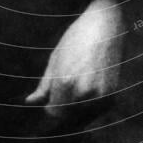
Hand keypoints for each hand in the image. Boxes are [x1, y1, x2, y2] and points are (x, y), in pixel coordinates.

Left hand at [25, 0, 122, 118]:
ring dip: (79, 110)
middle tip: (69, 87)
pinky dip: (92, 107)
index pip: (53, 112)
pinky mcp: (112, 95)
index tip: (53, 95)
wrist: (106, 23)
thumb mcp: (55, 59)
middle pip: (68, 118)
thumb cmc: (76, 38)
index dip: (51, 105)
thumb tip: (30, 102)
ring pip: (83, 118)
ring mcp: (100, 95)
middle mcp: (83, 92)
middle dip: (65, 108)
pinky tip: (91, 87)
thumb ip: (44, 85)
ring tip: (81, 85)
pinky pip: (96, 112)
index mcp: (65, 83)